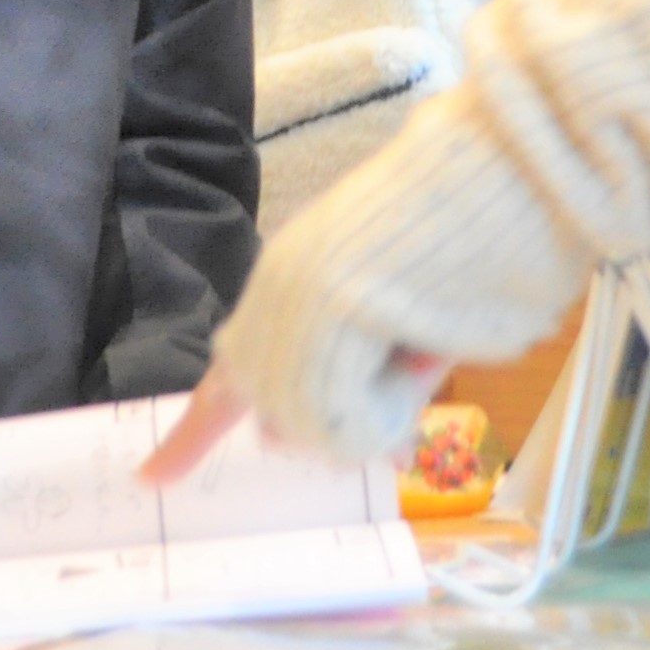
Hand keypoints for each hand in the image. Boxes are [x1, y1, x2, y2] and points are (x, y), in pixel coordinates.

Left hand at [151, 0, 649, 471]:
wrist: (496, 172)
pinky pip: (348, 425)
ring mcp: (294, 310)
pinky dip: (398, 406)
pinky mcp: (324, 324)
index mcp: (288, 281)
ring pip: (321, 430)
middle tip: (417, 361)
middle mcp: (274, 298)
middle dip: (350, 419)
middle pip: (286, 421)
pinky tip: (425, 346)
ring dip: (385, 406)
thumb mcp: (396, 308)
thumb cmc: (470, 229)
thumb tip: (318, 435)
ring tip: (429, 333)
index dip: (194, 434)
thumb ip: (352, 366)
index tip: (152, 478)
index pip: (229, 376)